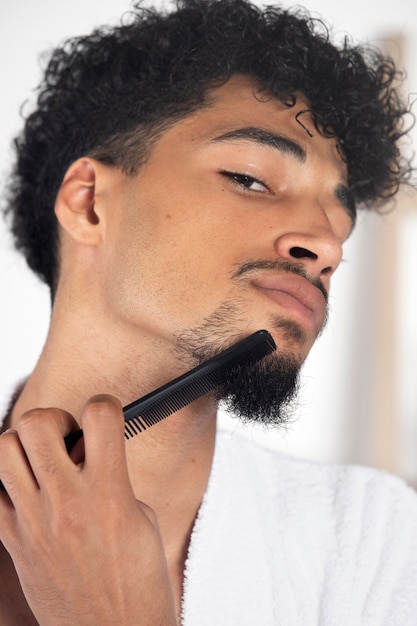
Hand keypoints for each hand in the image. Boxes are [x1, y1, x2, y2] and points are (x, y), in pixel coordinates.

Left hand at [0, 395, 176, 624]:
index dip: (105, 406)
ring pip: (3, 450)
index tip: (107, 418)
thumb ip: (112, 476)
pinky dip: (8, 484)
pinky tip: (30, 493)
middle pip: (37, 423)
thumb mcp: (141, 518)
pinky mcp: (14, 544)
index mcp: (110, 493)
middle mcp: (66, 503)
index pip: (99, 415)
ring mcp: (34, 523)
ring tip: (45, 462)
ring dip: (24, 446)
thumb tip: (88, 451)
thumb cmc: (139, 581)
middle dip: (54, 419)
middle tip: (69, 440)